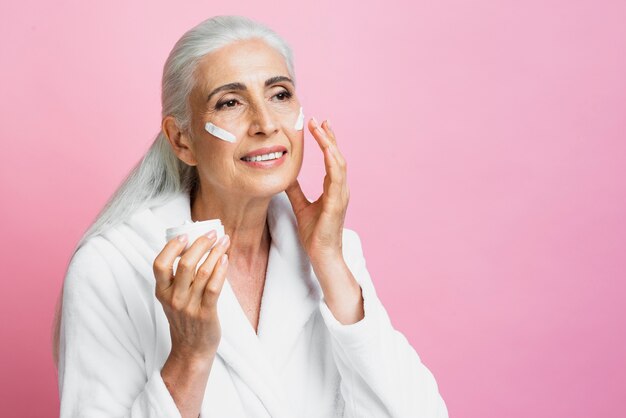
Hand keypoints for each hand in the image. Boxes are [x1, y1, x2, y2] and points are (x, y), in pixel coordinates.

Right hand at [153, 232, 230, 362]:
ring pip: (202, 271)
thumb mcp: (172, 298)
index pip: (160, 264)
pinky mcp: (206, 313)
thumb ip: (178, 278)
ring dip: (216, 252)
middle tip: (212, 233)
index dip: (172, 247)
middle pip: (185, 263)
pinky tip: (226, 259)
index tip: (185, 234)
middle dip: (201, 243)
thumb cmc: (184, 320)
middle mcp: (173, 298)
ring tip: (224, 241)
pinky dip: (221, 270)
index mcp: (162, 292)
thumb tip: (193, 247)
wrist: (191, 351)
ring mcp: (189, 306)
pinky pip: (214, 287)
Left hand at [285, 117, 349, 263]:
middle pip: (337, 156)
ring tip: (321, 128)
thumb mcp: (301, 206)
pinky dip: (332, 162)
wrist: (322, 254)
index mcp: (333, 188)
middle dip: (328, 137)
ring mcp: (341, 195)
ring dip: (330, 144)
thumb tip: (286, 176)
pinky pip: (337, 178)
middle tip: (319, 120)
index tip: (318, 125)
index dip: (326, 141)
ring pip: (339, 163)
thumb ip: (296, 190)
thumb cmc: (315, 234)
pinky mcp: (337, 203)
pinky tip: (327, 150)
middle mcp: (340, 189)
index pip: (331, 159)